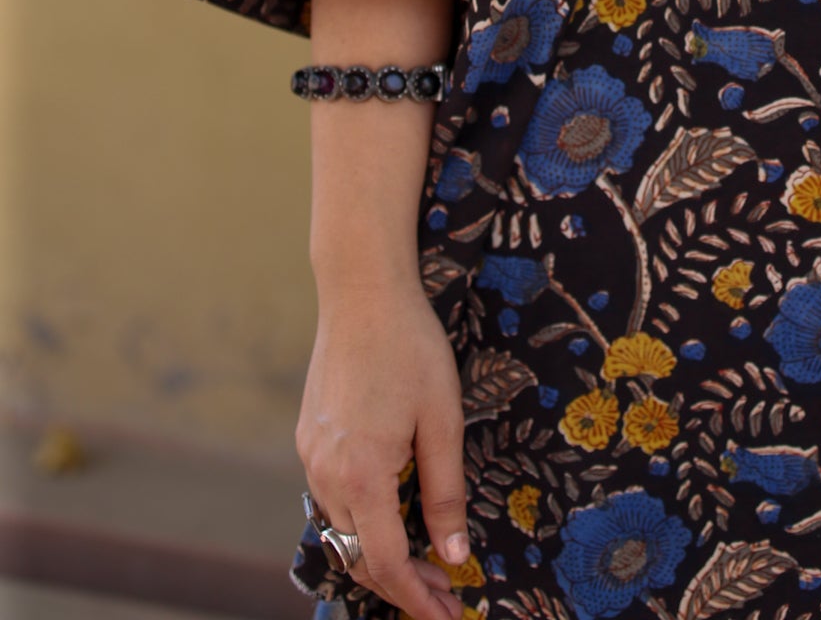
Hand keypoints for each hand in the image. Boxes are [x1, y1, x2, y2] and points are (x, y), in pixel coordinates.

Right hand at [296, 271, 469, 619]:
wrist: (361, 291)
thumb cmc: (410, 348)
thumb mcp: (443, 419)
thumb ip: (445, 492)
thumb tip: (454, 555)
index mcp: (361, 475)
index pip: (386, 563)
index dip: (419, 598)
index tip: (449, 616)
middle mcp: (325, 474)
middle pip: (357, 557)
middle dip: (402, 585)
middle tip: (446, 595)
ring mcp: (310, 456)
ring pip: (340, 531)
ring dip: (378, 554)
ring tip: (425, 562)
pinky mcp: (308, 438)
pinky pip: (331, 499)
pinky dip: (359, 522)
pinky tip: (390, 515)